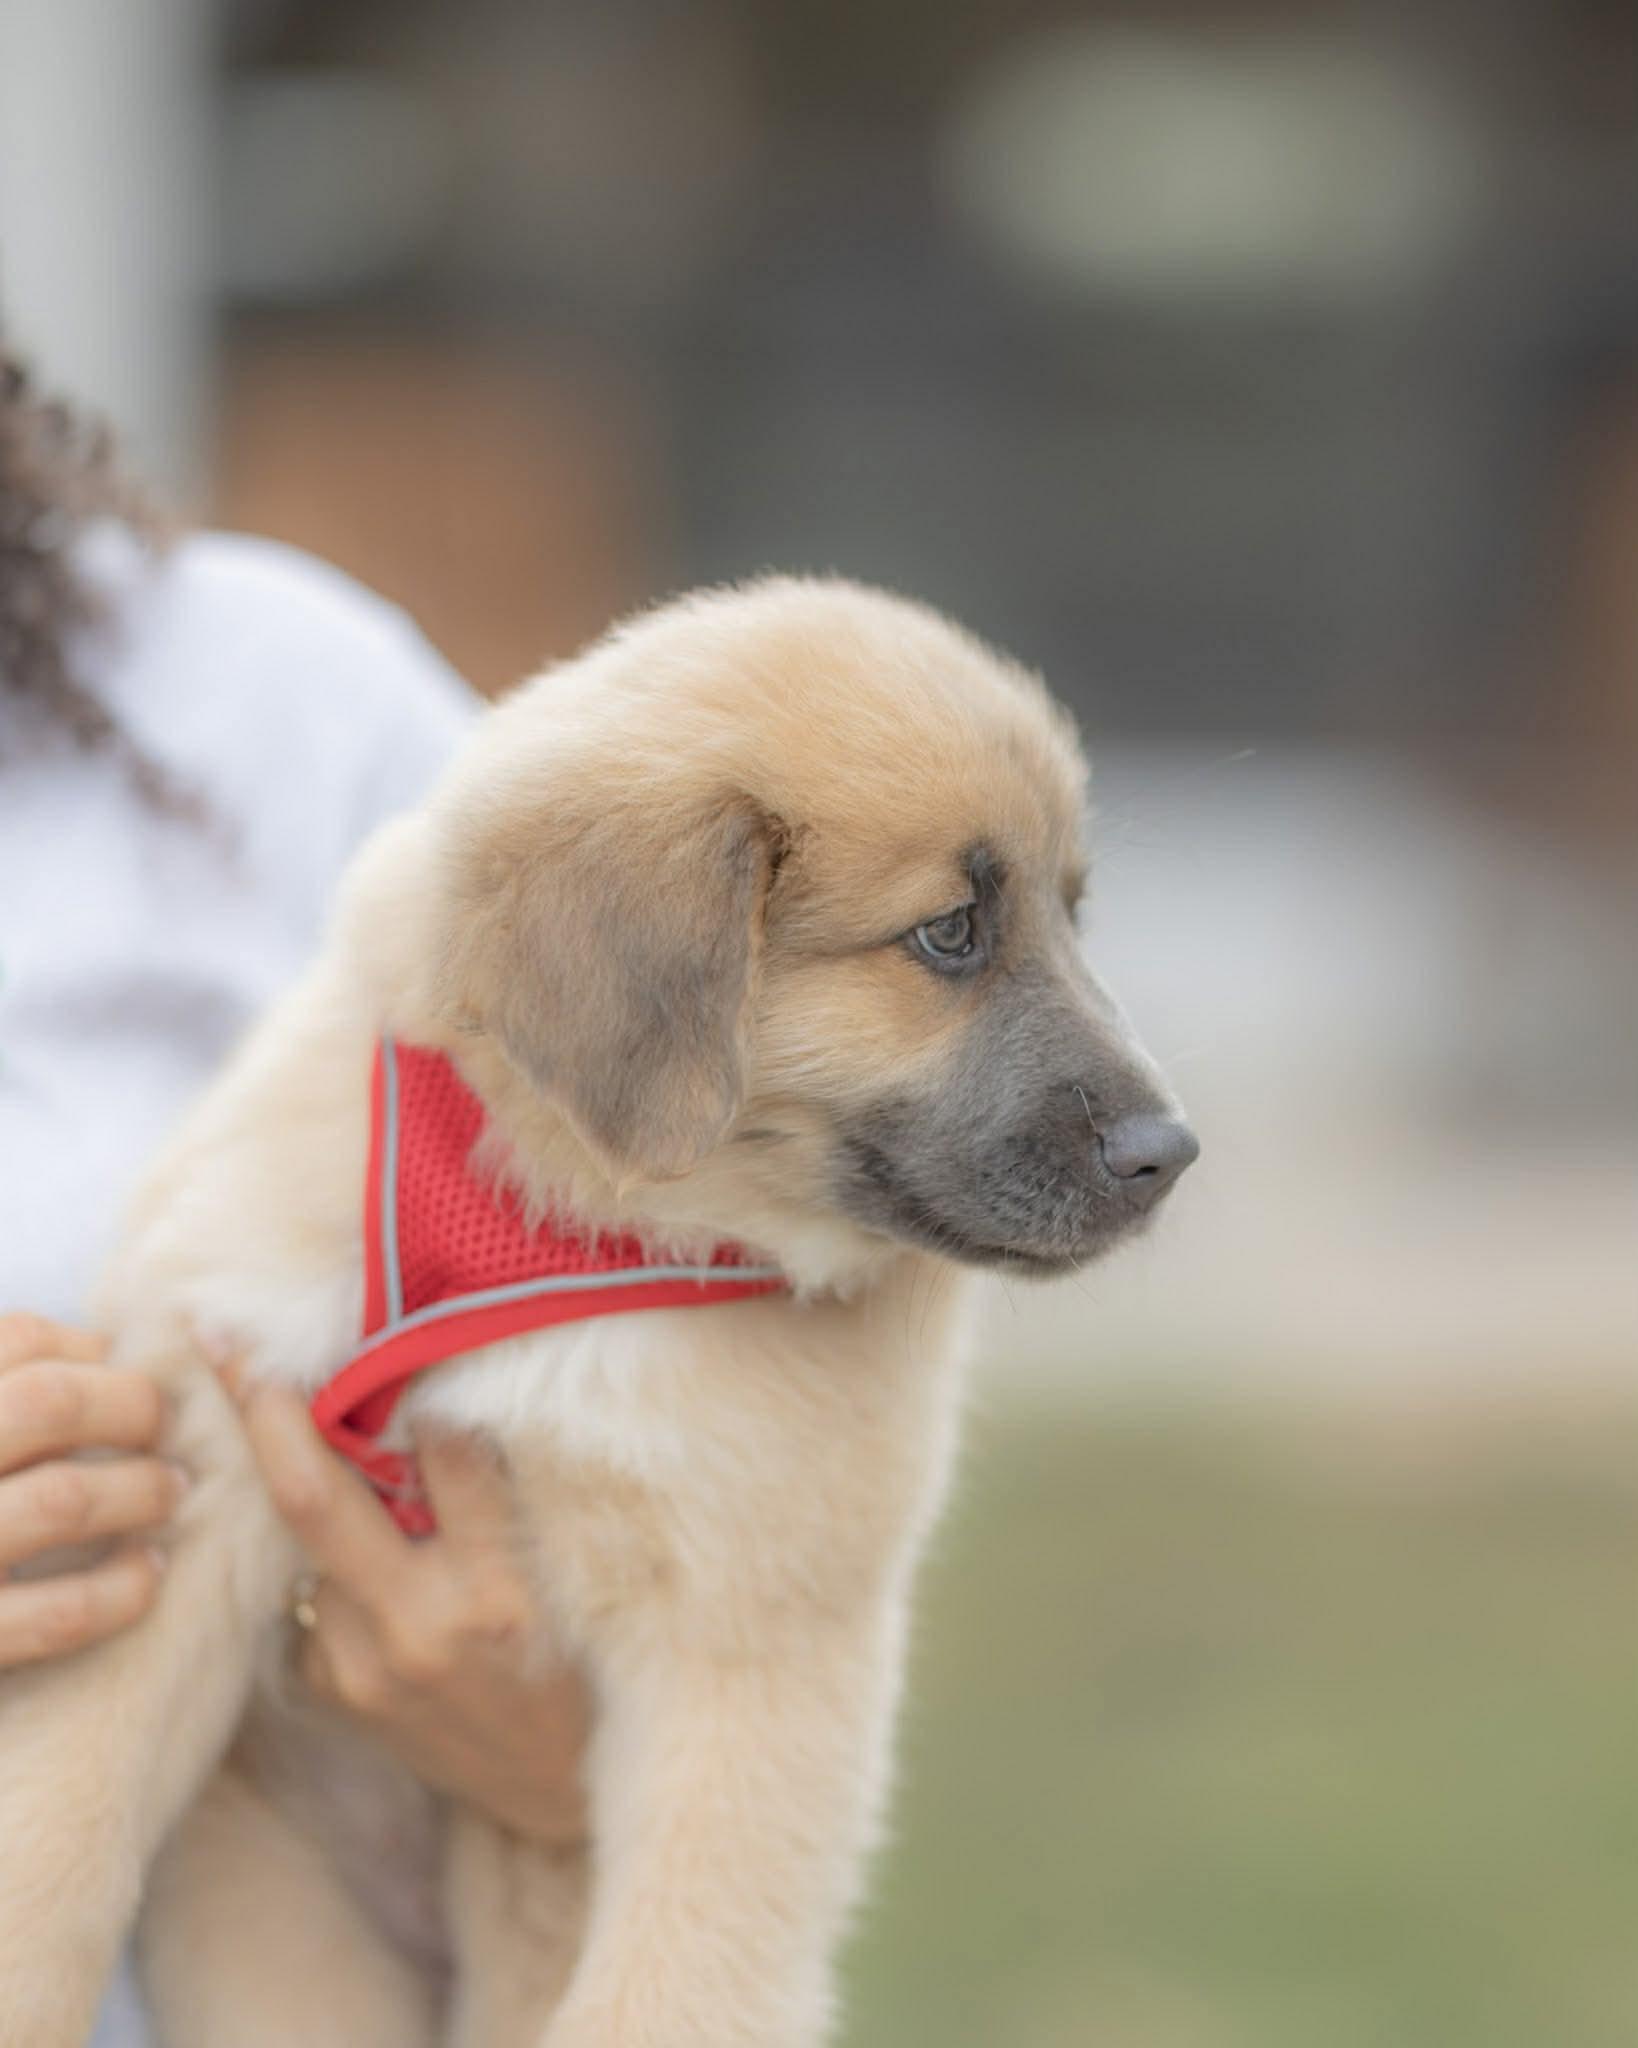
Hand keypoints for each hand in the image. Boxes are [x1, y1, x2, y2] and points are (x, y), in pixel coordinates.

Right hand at [0, 1311, 179, 1668]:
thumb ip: (16, 1397)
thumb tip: (116, 1351)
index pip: (19, 1341)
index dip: (94, 1349)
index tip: (129, 1373)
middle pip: (48, 1403)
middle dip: (132, 1408)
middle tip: (166, 1428)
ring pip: (63, 1499)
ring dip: (139, 1491)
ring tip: (171, 1491)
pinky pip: (58, 1613)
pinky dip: (121, 1588)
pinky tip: (149, 1572)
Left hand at [225, 1374, 588, 1849]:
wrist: (556, 1798)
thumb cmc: (580, 1670)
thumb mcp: (567, 1578)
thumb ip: (500, 1499)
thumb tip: (435, 1399)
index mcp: (496, 1594)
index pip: (444, 1451)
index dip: (421, 1381)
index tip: (387, 1326)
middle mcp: (416, 1630)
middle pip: (313, 1495)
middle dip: (266, 1407)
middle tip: (226, 1338)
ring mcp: (358, 1669)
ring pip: (306, 1541)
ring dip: (306, 1483)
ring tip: (296, 1423)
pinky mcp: (330, 1693)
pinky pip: (310, 1594)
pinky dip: (329, 1557)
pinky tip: (365, 1551)